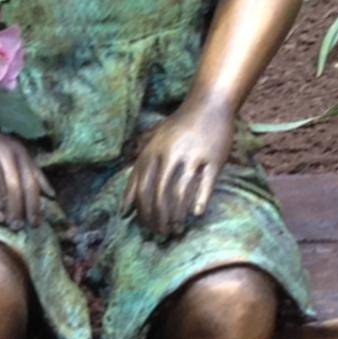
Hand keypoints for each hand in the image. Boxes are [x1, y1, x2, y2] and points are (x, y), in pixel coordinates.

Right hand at [0, 118, 54, 230]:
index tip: (35, 224)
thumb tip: (52, 196)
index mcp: (18, 150)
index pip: (30, 182)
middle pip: (13, 184)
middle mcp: (2, 148)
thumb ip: (35, 173)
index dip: (33, 205)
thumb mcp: (18, 154)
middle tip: (17, 227)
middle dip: (16, 209)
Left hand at [124, 100, 234, 239]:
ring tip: (177, 230)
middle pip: (159, 195)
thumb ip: (138, 171)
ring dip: (176, 216)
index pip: (141, 189)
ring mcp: (192, 157)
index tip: (144, 227)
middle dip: (158, 219)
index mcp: (151, 152)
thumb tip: (124, 208)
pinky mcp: (213, 159)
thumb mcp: (152, 143)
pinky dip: (199, 201)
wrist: (208, 104)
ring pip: (180, 193)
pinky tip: (196, 214)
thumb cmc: (178, 127)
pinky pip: (205, 184)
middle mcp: (169, 155)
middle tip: (161, 234)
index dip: (141, 212)